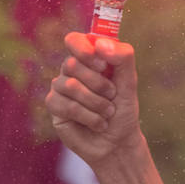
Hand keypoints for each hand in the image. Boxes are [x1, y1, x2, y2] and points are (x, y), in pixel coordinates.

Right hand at [45, 31, 140, 165]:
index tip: (103, 66)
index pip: (74, 40)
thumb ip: (123, 58)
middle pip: (72, 64)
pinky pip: (65, 105)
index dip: (85, 51)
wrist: (118, 142)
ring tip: (107, 114)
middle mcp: (71, 71)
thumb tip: (100, 44)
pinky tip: (97, 124)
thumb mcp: (130, 83)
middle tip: (112, 96)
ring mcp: (60, 88)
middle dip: (98, 84)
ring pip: (69, 86)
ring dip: (96, 103)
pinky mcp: (54, 107)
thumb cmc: (123, 111)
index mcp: (88, 59)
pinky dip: (88, 117)